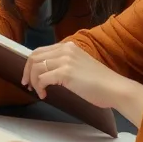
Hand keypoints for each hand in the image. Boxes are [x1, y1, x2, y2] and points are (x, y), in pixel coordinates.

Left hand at [21, 42, 142, 122]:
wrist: (116, 89)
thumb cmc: (101, 83)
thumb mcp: (80, 65)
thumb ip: (64, 64)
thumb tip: (47, 72)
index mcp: (68, 46)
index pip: (40, 51)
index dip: (30, 64)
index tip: (29, 77)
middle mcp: (65, 49)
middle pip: (34, 57)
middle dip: (27, 72)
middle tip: (27, 85)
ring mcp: (65, 60)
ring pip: (36, 67)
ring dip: (33, 81)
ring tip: (38, 92)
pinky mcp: (66, 72)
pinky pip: (42, 79)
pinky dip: (39, 88)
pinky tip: (45, 95)